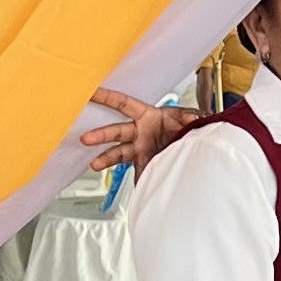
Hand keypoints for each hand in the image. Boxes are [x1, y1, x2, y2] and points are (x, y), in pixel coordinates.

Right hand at [82, 87, 197, 172]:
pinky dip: (135, 181)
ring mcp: (139, 150)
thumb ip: (191, 117)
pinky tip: (130, 187)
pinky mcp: (145, 165)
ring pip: (118, 153)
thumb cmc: (186, 129)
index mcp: (147, 116)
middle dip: (101, 135)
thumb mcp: (191, 119)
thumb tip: (194, 118)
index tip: (91, 93)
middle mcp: (139, 132)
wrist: (193, 149)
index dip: (107, 97)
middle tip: (86, 138)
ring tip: (95, 164)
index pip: (123, 104)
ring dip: (105, 158)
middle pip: (116, 131)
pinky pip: (137, 174)